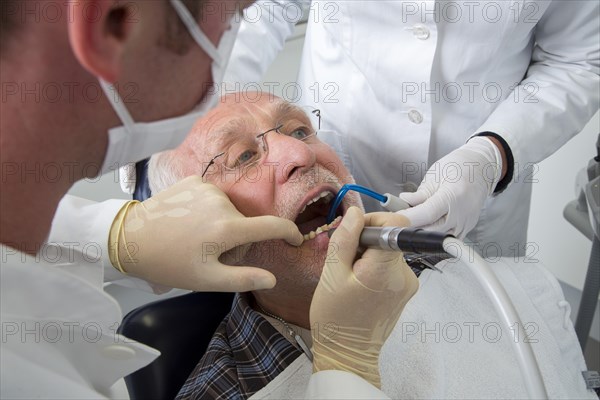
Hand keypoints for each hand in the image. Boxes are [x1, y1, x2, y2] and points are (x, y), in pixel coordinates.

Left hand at [108, 176, 302, 291]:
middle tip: (212, 253)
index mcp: (227, 227)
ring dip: (223, 222)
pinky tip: (189, 219)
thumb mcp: (206, 279)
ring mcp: (207, 187)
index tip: (296, 238)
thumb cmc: (170, 263)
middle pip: (246, 221)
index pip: (271, 226)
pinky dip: (209, 208)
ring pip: (230, 209)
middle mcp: (222, 201)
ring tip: (197, 236)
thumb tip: (272, 279)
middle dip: (238, 237)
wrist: (130, 237)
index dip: (289, 232)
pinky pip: (214, 197)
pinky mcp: (194, 180)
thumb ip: (242, 279)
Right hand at [310, 207, 418, 387]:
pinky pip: (391, 265)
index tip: (355, 233)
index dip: (373, 221)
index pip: (395, 223)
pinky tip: (360, 284)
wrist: (348, 352)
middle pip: (390, 236)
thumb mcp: (331, 274)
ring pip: (389, 250)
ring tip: (350, 276)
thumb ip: (345, 239)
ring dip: (369, 254)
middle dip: (366, 241)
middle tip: (345, 260)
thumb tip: (355, 212)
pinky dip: (375, 267)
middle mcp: (404, 275)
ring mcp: (408, 284)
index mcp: (385, 269)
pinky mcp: (406, 290)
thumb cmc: (335, 317)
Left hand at [399, 136, 502, 238]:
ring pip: (438, 238)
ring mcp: (465, 224)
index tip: (394, 219)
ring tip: (410, 222)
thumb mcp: (435, 176)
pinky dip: (432, 234)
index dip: (408, 218)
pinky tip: (424, 226)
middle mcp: (462, 213)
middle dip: (411, 228)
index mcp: (453, 195)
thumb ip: (419, 194)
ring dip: (421, 233)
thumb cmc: (458, 168)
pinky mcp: (466, 230)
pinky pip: (445, 238)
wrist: (480, 170)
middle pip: (431, 230)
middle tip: (397, 221)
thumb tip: (403, 203)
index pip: (427, 214)